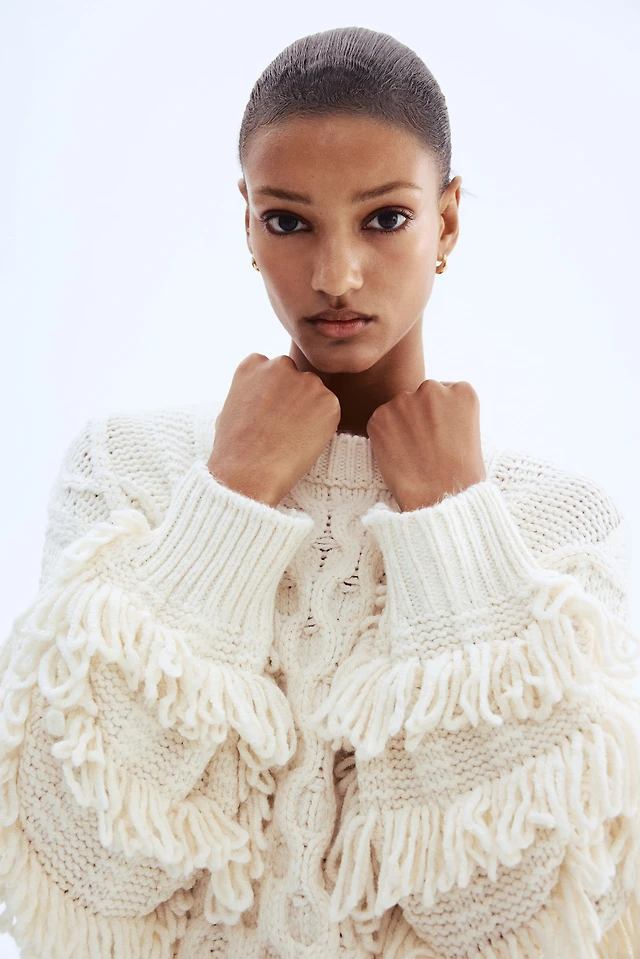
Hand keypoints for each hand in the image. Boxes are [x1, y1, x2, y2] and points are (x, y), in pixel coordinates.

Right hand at [207, 353, 340, 505]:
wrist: (248, 473)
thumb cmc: (233, 449)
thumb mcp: (230, 408)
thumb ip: (251, 393)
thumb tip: (264, 398)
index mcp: (254, 364)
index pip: (273, 370)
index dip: (274, 394)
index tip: (270, 413)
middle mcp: (281, 365)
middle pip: (297, 378)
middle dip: (294, 398)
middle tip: (285, 427)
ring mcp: (307, 381)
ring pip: (315, 394)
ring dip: (310, 411)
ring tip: (292, 439)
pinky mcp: (329, 401)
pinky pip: (330, 411)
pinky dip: (323, 426)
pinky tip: (305, 443)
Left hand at [366, 379, 485, 510]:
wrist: (441, 498)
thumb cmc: (460, 473)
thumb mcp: (470, 431)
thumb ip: (449, 410)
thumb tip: (425, 408)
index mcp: (461, 390)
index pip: (444, 394)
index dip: (440, 418)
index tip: (442, 436)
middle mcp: (433, 388)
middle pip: (420, 396)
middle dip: (419, 417)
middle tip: (425, 447)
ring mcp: (405, 400)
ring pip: (399, 408)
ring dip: (401, 426)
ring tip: (413, 454)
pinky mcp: (380, 415)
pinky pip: (379, 422)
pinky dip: (384, 437)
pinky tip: (398, 456)